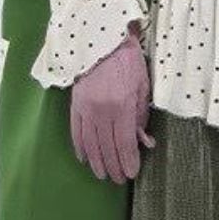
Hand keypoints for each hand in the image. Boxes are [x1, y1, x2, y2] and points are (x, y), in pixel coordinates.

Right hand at [69, 23, 155, 182]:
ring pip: (91, 143)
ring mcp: (85, 108)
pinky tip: (85, 158)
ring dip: (97, 162)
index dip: (128, 161)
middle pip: (107, 147)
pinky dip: (80, 147)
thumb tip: (143, 141)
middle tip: (119, 179)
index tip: (131, 174)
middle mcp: (102, 111)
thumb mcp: (143, 87)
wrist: (101, 39)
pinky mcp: (75, 104)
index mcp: (122, 106)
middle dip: (114, 166)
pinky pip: (76, 131)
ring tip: (103, 174)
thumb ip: (141, 116)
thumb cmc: (128, 61)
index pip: (125, 142)